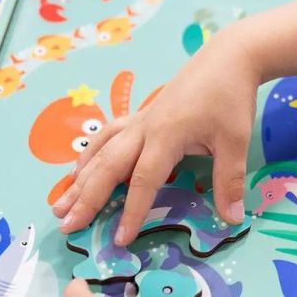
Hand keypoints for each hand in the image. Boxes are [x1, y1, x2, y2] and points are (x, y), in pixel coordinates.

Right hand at [52, 26, 259, 243]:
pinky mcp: (141, 116)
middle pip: (108, 166)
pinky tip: (79, 170)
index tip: (121, 239)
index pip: (143, 180)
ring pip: (101, 150)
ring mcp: (140, 120)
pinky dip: (90, 155)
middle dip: (86, 198)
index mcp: (166, 135)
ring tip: (60, 203)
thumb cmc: (231, 97)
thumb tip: (232, 219)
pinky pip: (107, 137)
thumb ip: (229, 181)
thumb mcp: (235, 141)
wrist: (228, 57)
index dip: (132, 211)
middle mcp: (145, 128)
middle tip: (66, 224)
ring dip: (80, 178)